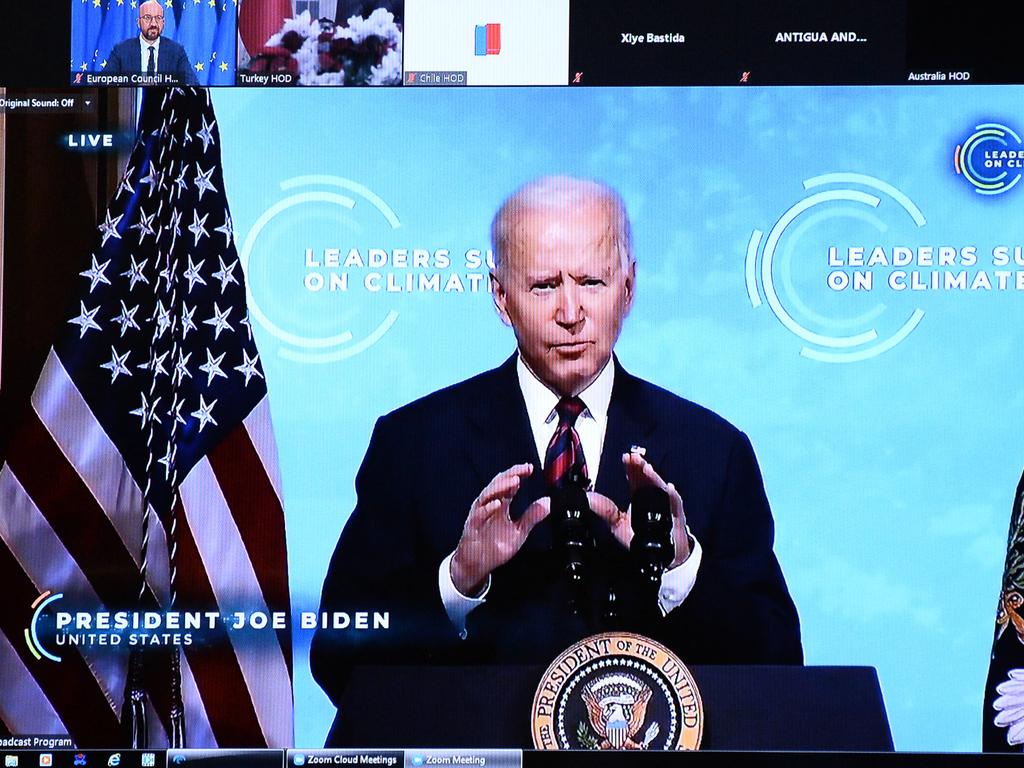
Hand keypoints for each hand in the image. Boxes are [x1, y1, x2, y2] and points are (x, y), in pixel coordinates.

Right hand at [450, 463, 549, 595]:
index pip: (509, 484)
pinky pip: (479, 515)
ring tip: (514, 481)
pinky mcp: (473, 526)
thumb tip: (548, 502)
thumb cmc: (494, 546)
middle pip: (498, 484)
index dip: (519, 474)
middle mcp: (489, 506)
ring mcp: (480, 514)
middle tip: (524, 470)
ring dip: (501, 487)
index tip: (530, 468)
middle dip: (511, 475)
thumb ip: (532, 516)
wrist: (477, 564)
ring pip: (487, 495)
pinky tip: (497, 503)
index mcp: (501, 505)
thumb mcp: (520, 531)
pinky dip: (488, 508)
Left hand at [587, 452, 689, 567]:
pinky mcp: (676, 515)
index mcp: (639, 496)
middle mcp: (652, 496)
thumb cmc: (642, 537)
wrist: (662, 554)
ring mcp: (665, 504)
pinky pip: (675, 503)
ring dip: (654, 477)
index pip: (634, 477)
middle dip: (641, 467)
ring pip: (660, 487)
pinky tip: (668, 488)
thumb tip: (588, 499)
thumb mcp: (618, 525)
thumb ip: (605, 511)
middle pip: (647, 478)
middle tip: (634, 458)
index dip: (630, 466)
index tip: (626, 457)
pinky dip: (672, 495)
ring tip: (646, 469)